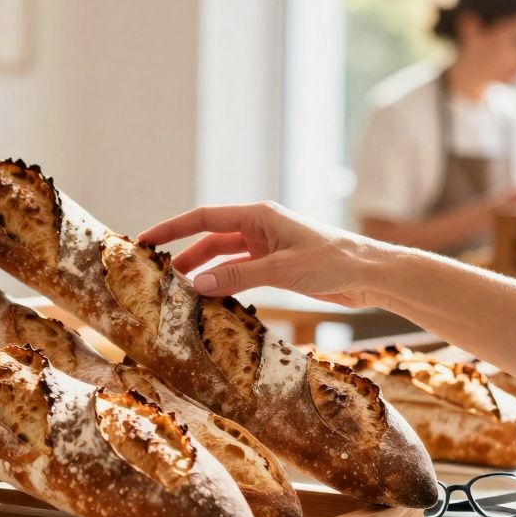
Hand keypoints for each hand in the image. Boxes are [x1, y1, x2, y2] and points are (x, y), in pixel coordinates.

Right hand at [137, 202, 389, 307]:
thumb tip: (198, 286)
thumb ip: (237, 276)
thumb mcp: (281, 269)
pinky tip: (211, 300)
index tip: (146, 240)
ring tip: (180, 293)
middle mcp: (259, 228)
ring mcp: (267, 248)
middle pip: (210, 239)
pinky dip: (224, 285)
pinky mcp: (276, 267)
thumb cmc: (333, 260)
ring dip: (203, 273)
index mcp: (258, 216)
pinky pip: (240, 274)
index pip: (204, 218)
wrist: (369, 274)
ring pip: (224, 259)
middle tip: (158, 276)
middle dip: (184, 255)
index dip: (172, 228)